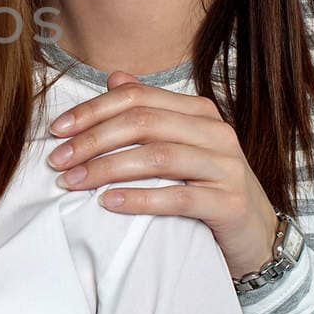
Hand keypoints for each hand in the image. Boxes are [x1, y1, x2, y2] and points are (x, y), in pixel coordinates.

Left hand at [47, 70, 280, 277]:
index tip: (56, 130)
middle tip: (57, 160)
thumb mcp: (180, 145)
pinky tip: (109, 203)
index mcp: (199, 112)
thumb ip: (149, 112)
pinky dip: (140, 198)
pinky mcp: (230, 203)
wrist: (257, 236)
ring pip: (158, 157)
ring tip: (73, 182)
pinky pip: (179, 197)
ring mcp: (227, 166)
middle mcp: (216, 132)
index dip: (92, 111)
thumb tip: (113, 77)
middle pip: (143, 123)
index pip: (137, 98)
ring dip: (107, 169)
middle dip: (92, 140)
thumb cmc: (207, 188)